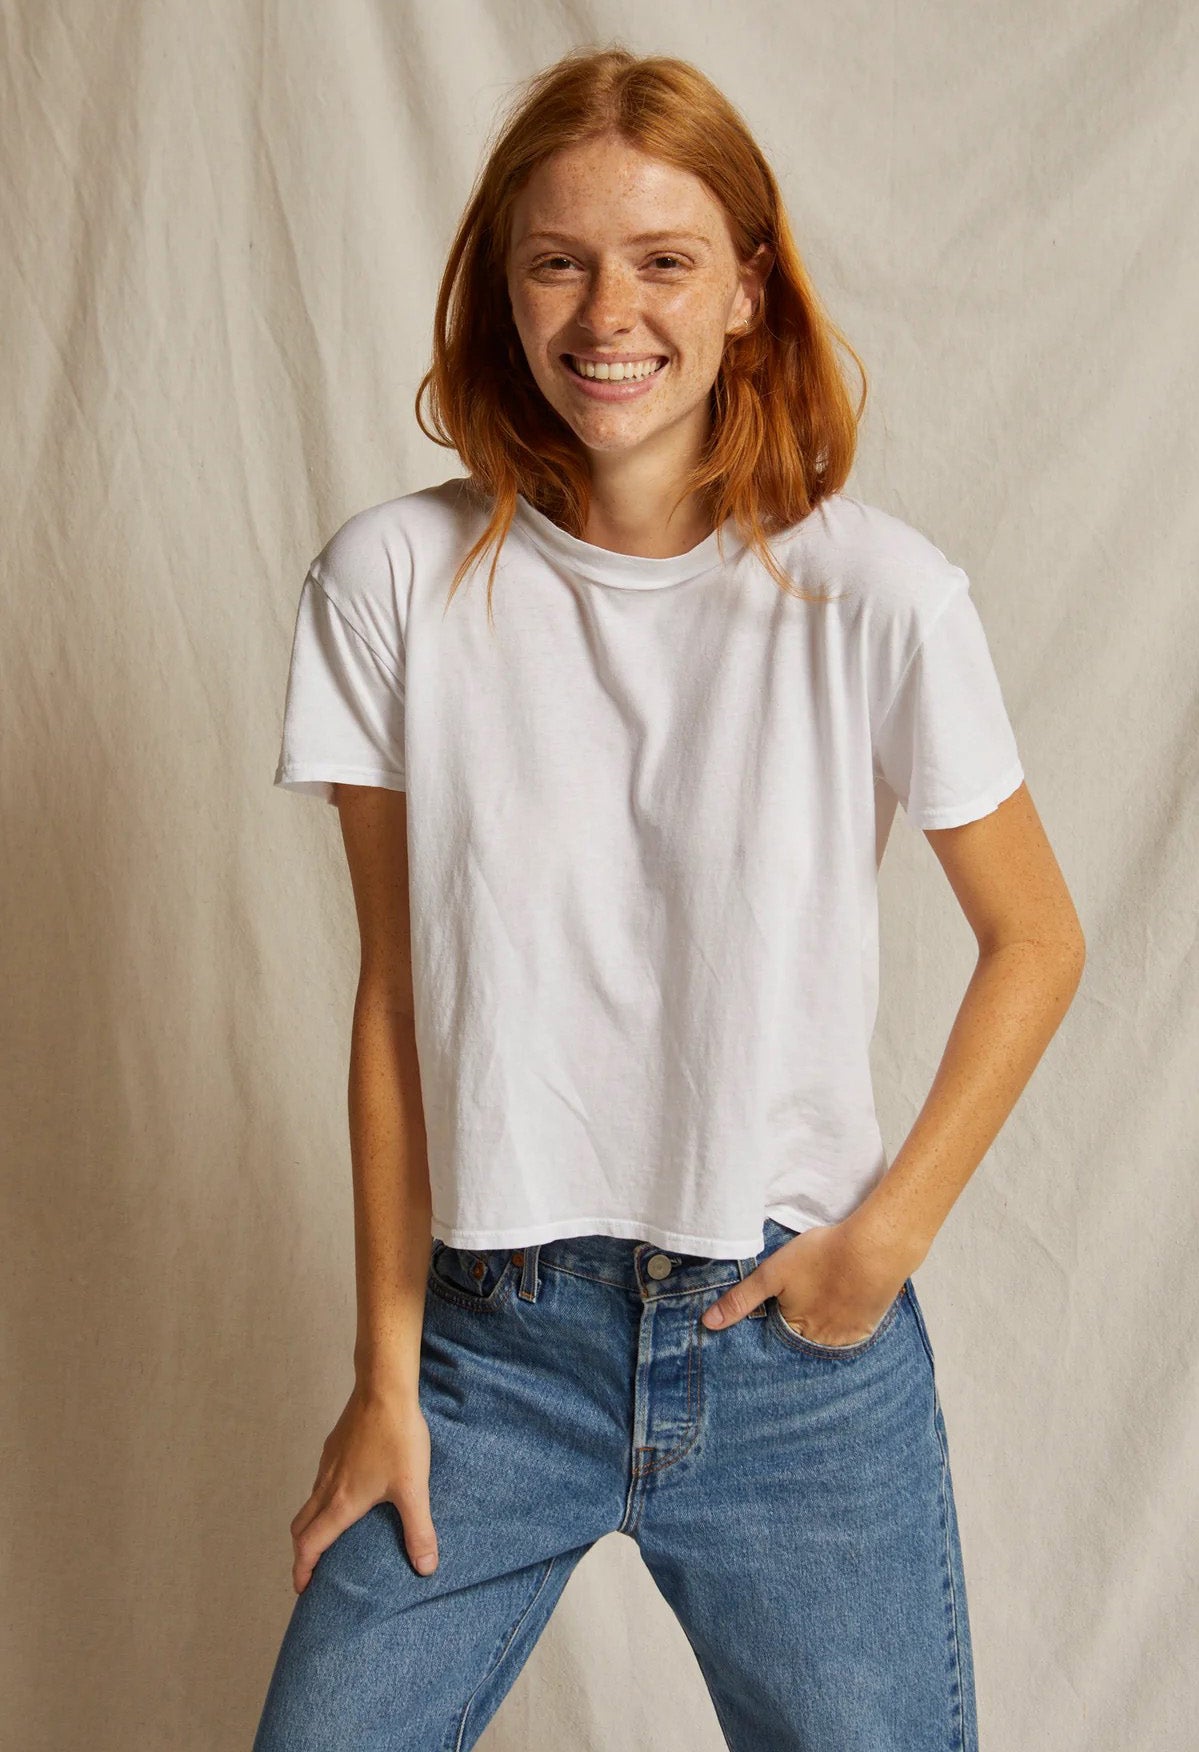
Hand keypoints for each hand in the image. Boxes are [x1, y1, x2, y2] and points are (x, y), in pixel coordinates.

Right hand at [288, 1380, 438, 1592]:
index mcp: (341, 1502)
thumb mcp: (413, 1488)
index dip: (303, 1570)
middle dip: (303, 1552)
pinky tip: (345, 1494)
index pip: (310, 1544)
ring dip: (312, 1525)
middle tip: (312, 1569)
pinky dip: (322, 1499)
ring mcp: (328, 1463)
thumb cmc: (397, 1436)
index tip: (303, 1590)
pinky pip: (320, 1480)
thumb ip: (419, 1530)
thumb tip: (426, 1568)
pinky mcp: (334, 1446)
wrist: (383, 1387)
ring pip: (309, 1502)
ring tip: (329, 1536)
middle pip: (301, 1527)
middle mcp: (327, 1485)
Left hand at [700, 1217, 908, 1343]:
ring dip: (821, 1327)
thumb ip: (741, 1299)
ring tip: (820, 1303)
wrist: (874, 1248)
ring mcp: (848, 1337)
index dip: (773, 1323)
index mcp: (796, 1331)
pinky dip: (843, 1323)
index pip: (776, 1340)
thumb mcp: (772, 1274)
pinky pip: (850, 1333)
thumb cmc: (821, 1257)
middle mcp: (822, 1342)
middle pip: (802, 1341)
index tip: (774, 1311)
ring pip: (827, 1338)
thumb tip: (708, 1324)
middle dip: (798, 1329)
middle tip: (801, 1303)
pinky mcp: (869, 1326)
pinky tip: (842, 1304)